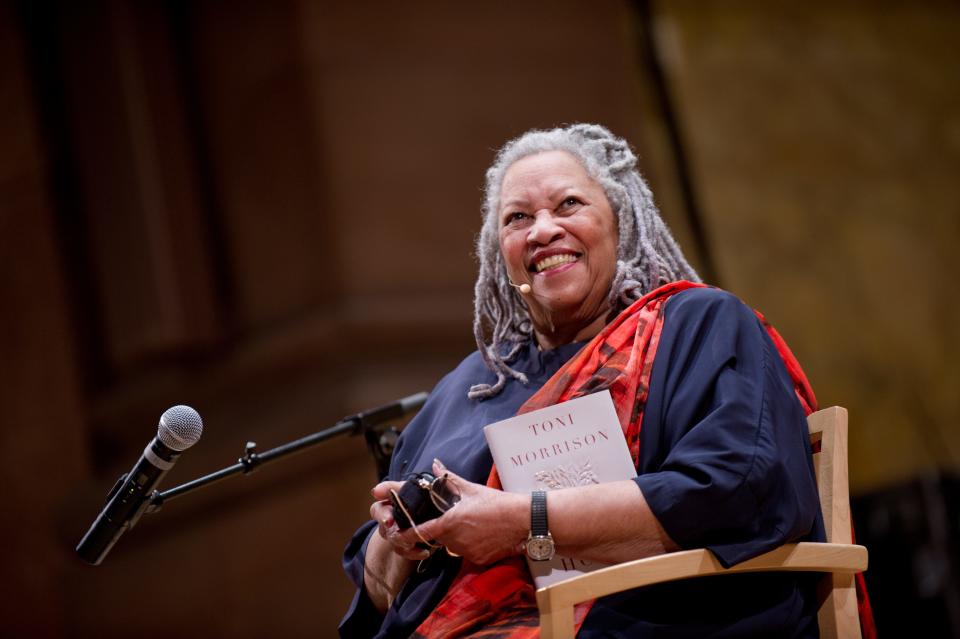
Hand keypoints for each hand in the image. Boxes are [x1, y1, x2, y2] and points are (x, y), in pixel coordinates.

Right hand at [370, 481, 432, 560]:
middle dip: (383, 516)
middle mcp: (391, 513)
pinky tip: (425, 552)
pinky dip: (412, 552)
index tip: (378, 492)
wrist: (439, 537)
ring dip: (400, 538)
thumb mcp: (440, 497)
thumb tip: (437, 464)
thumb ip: (439, 481)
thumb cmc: (436, 511)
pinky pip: (399, 550)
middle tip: (390, 522)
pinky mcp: (401, 547)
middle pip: (378, 512)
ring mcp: (393, 531)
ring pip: (388, 533)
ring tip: (414, 541)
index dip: (382, 490)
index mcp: (399, 497)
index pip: (384, 491)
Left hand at [414, 459, 528, 564]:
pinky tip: (482, 535)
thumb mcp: (471, 489)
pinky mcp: (479, 560)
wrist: (522, 519)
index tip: (400, 535)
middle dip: (441, 530)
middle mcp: (456, 541)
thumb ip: (448, 479)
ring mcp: (468, 552)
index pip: (421, 532)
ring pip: (453, 547)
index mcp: (450, 522)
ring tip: (471, 525)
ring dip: (456, 538)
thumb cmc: (496, 502)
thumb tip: (434, 465)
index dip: (408, 534)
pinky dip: (470, 546)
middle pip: (439, 539)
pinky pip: (468, 554)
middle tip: (454, 519)